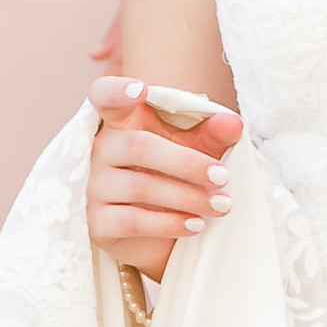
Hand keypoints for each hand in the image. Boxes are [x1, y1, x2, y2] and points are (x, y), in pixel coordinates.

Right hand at [88, 71, 238, 276]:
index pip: (104, 97)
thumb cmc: (176, 178)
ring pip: (139, 186)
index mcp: (121, 123)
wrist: (162, 237)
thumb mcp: (198, 151)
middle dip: (187, 163)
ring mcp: (94, 187)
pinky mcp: (97, 223)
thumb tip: (233, 123)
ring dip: (188, 196)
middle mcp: (101, 150)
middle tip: (223, 177)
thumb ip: (213, 135)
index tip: (140, 90)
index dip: (116, 91)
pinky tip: (196, 225)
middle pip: (138, 146)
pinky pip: (132, 220)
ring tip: (221, 205)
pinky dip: (170, 223)